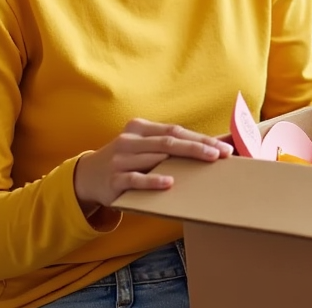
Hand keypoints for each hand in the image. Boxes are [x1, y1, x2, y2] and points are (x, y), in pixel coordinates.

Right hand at [73, 118, 232, 210]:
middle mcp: (130, 140)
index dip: (200, 138)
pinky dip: (153, 180)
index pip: (175, 131)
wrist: (87, 177)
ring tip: (205, 165)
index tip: (224, 147)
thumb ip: (173, 145)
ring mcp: (120, 159)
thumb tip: (216, 143)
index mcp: (140, 128)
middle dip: (198, 147)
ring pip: (155, 157)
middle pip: (169, 141)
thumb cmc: (128, 161)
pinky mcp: (114, 180)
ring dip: (181, 161)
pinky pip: (136, 179)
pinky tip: (169, 183)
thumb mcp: (146, 147)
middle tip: (220, 155)